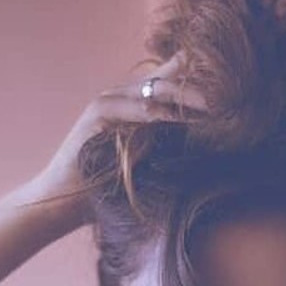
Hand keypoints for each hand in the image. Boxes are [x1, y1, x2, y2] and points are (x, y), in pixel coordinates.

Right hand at [24, 52, 205, 224]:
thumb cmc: (101, 192)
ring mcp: (105, 105)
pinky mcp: (95, 116)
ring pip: (150, 92)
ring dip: (181, 98)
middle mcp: (118, 100)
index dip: (191, 86)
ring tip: (209, 105)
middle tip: (224, 97)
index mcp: (130, 109)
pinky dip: (154, 112)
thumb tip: (199, 151)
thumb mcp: (140, 167)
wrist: (61, 203)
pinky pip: (131, 109)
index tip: (223, 93)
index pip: (164, 86)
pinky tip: (174, 116)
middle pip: (162, 83)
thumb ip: (161, 150)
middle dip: (194, 90)